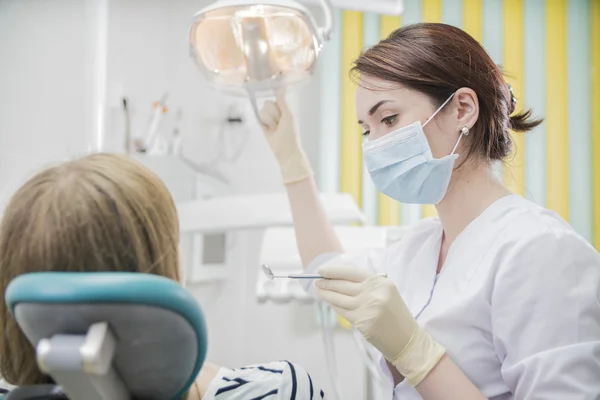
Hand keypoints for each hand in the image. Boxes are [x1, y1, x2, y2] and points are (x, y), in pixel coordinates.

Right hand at [259, 95, 311, 183]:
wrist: (285, 149)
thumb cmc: (290, 133)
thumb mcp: (289, 115)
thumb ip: (283, 102)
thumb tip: (280, 88)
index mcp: (284, 108)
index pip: (275, 98)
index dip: (276, 104)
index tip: (280, 112)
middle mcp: (276, 112)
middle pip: (267, 103)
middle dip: (273, 114)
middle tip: (279, 123)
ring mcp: (269, 119)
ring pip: (262, 111)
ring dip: (270, 121)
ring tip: (275, 129)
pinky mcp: (262, 125)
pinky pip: (258, 118)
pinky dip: (264, 124)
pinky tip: (269, 130)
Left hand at [315, 265, 445, 385]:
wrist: (407, 339)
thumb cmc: (395, 315)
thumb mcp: (386, 292)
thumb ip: (366, 285)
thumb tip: (339, 279)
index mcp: (380, 282)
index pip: (352, 272)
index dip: (334, 271)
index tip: (322, 270)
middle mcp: (373, 293)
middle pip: (343, 285)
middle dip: (327, 283)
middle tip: (316, 282)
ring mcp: (367, 308)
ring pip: (339, 299)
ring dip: (326, 295)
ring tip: (319, 291)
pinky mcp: (362, 322)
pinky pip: (343, 312)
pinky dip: (335, 307)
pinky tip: (331, 304)